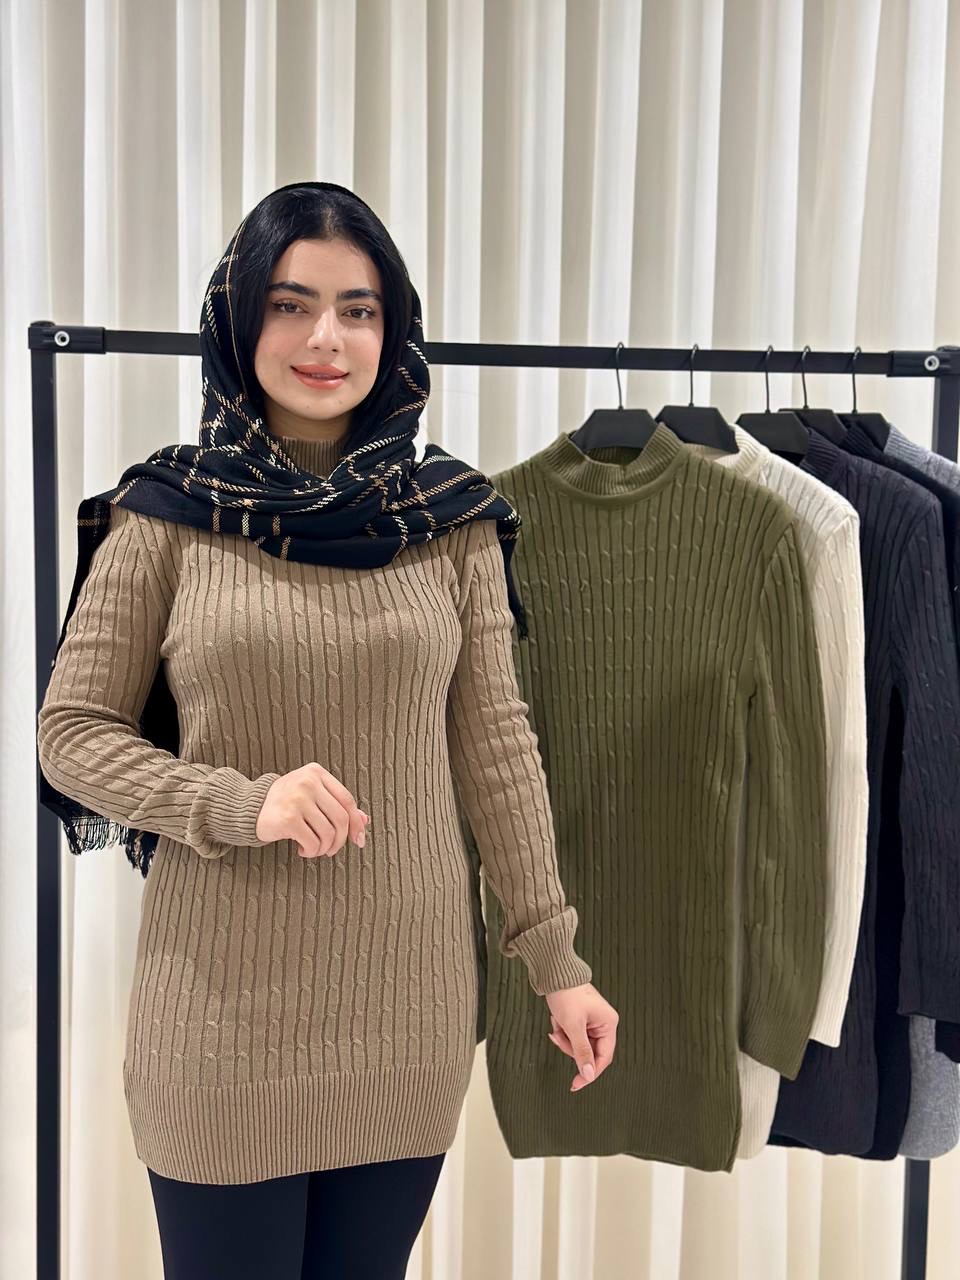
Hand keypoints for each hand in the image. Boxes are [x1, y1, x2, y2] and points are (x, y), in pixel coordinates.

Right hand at [255, 762, 369, 857]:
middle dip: (340, 841)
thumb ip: (336, 804)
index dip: (356, 823)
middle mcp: (308, 782)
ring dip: (324, 848)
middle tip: (331, 850)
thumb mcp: (312, 795)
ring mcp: (297, 799)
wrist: (250, 807)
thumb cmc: (285, 802)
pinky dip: (311, 851)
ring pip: (328, 833)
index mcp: (316, 773)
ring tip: (314, 849)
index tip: (359, 840)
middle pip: (341, 818)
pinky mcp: (288, 818)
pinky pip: (313, 842)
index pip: (347, 800)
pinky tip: (302, 849)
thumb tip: (364, 820)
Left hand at [544, 982, 618, 1091]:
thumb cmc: (567, 995)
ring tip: (556, 1025)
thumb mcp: (573, 1026)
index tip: (576, 1084)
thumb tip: (588, 1074)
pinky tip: (556, 1020)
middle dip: (570, 1047)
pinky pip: (573, 1035)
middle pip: (589, 1052)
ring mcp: (593, 1022)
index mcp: (609, 1024)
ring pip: (579, 1045)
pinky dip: (563, 1031)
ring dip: (564, 1038)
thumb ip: (581, 1052)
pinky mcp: (582, 1019)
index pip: (603, 1057)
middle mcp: (604, 1023)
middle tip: (557, 1037)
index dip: (590, 1072)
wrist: (555, 973)